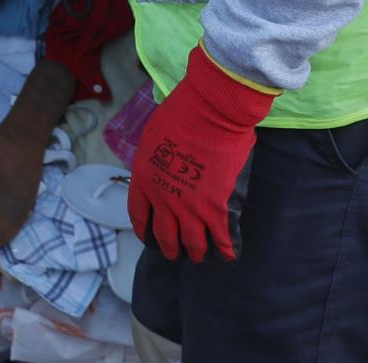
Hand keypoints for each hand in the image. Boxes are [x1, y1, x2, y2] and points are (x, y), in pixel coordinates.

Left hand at [128, 45, 276, 262]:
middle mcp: (164, 200)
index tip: (148, 236)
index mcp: (144, 180)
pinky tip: (229, 253)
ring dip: (197, 253)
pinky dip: (227, 249)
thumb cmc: (181, 113)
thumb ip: (156, 157)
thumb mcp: (153, 135)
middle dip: (170, 248)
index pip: (138, 215)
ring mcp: (191, 209)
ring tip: (201, 255)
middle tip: (174, 252)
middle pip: (164, 236)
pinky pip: (223, 239)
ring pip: (193, 245)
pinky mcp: (218, 210)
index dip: (144, 230)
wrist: (210, 112)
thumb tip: (165, 164)